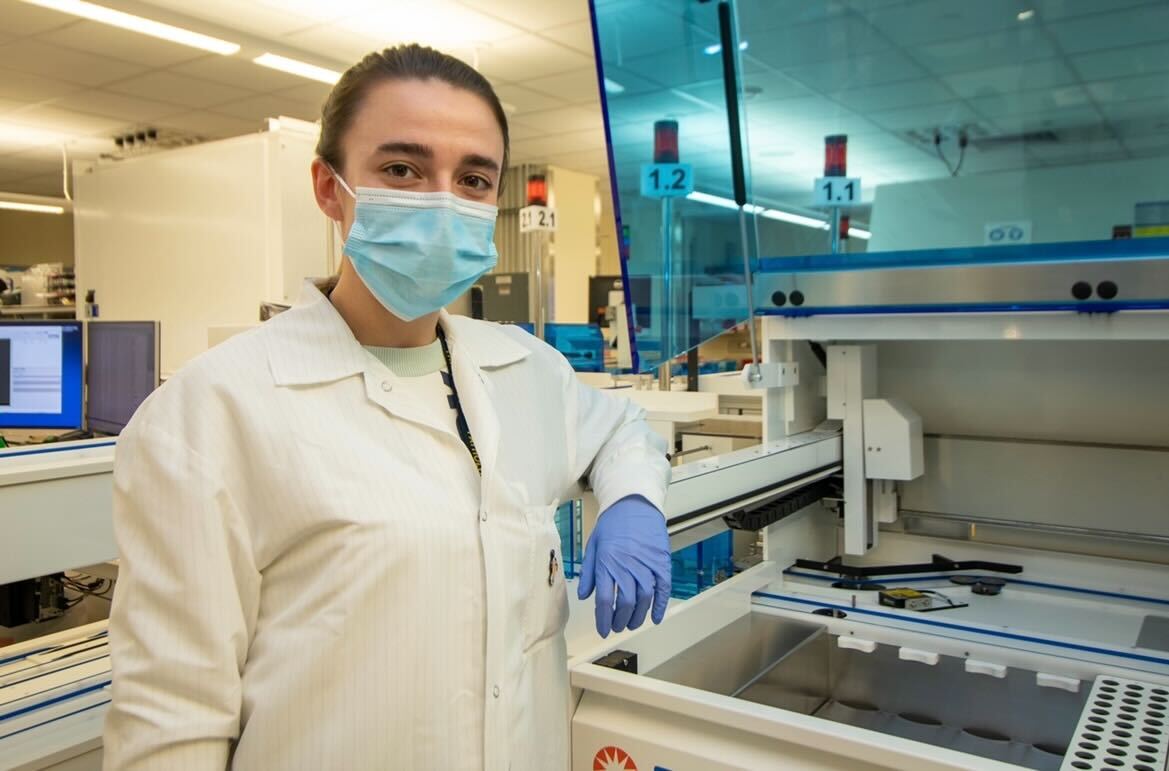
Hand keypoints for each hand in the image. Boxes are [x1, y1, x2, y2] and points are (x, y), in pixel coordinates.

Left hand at [577, 495, 670, 637]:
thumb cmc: (612, 524)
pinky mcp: (662, 561)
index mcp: (607, 562)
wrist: (635, 503)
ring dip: (638, 616)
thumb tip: (584, 596)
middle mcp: (627, 565)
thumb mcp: (593, 545)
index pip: (605, 599)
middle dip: (620, 620)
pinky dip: (660, 605)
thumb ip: (589, 572)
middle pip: (626, 602)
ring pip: (645, 598)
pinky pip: (663, 588)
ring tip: (632, 624)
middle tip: (617, 627)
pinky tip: (654, 618)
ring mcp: (647, 564)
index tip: (603, 630)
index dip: (604, 619)